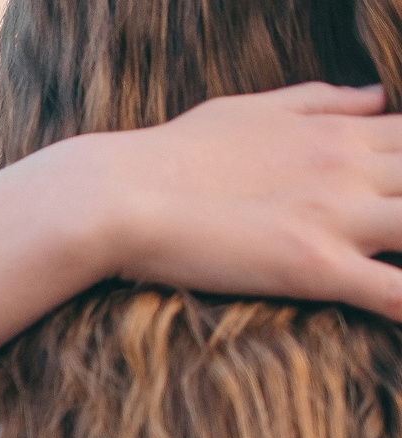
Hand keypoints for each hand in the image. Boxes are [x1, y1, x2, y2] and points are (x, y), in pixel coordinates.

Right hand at [84, 83, 401, 314]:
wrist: (118, 195)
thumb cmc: (173, 153)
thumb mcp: (253, 109)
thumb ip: (322, 101)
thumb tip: (379, 93)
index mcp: (340, 134)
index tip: (400, 189)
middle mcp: (352, 170)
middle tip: (396, 233)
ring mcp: (337, 219)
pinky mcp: (313, 267)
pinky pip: (391, 291)